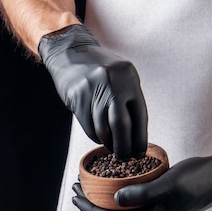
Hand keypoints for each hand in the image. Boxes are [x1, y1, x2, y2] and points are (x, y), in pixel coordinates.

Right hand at [38, 24, 147, 159]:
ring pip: (102, 129)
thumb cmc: (101, 69)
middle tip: (125, 158)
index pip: (139, 115)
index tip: (140, 153)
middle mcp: (112, 82)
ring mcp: (92, 89)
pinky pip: (88, 126)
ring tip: (112, 147)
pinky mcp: (76, 97)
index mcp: (128, 77)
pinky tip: (99, 136)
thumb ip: (129, 100)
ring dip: (108, 143)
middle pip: (120, 124)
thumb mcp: (122, 77)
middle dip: (124, 146)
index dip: (140, 138)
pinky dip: (96, 136)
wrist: (71, 52)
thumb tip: (137, 137)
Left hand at [72, 138, 211, 210]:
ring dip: (103, 202)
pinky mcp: (160, 208)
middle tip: (76, 188)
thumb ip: (141, 193)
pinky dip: (118, 197)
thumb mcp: (168, 183)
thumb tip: (114, 199)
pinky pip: (132, 206)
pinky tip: (111, 185)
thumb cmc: (197, 178)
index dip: (91, 210)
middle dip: (93, 206)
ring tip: (88, 186)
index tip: (75, 196)